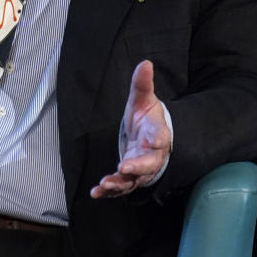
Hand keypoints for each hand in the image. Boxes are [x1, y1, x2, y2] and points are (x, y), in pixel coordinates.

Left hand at [90, 60, 171, 199]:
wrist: (149, 140)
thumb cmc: (147, 120)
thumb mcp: (143, 100)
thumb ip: (142, 85)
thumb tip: (145, 63)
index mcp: (156, 134)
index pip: (160, 136)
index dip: (158, 137)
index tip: (157, 139)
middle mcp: (151, 156)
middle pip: (147, 164)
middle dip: (137, 167)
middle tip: (125, 167)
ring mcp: (140, 170)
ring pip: (133, 180)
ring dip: (119, 184)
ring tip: (105, 184)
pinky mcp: (129, 179)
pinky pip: (120, 188)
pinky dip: (109, 192)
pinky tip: (96, 193)